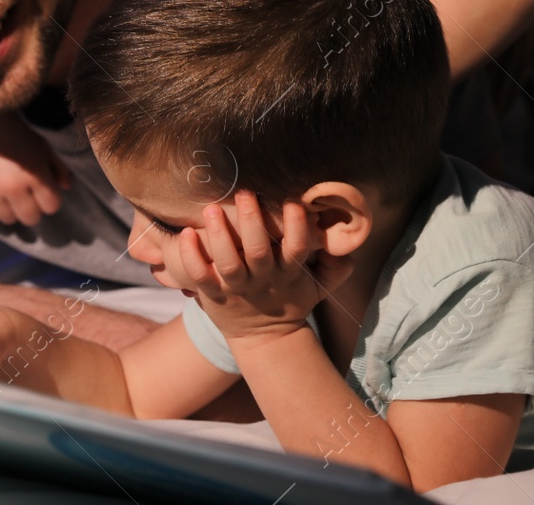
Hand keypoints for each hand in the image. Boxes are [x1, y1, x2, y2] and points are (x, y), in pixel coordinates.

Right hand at [0, 114, 71, 226]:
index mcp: (35, 175)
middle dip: (32, 207)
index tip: (43, 188)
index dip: (49, 197)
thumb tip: (65, 188)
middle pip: (31, 218)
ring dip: (11, 208)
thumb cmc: (15, 132)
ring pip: (9, 219)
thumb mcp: (42, 145)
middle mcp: (12, 187)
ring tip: (7, 192)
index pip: (51, 206)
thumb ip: (58, 167)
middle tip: (25, 192)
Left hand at [174, 193, 352, 343]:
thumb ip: (335, 269)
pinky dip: (191, 257)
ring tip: (212, 208)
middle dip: (252, 222)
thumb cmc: (290, 301)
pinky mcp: (213, 295)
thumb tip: (347, 250)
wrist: (264, 339)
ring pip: (228, 263)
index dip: (296, 228)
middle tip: (245, 193)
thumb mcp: (317, 289)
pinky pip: (201, 276)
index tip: (293, 203)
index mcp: (287, 274)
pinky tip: (185, 234)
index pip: (295, 249)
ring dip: (220, 235)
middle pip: (257, 252)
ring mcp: (236, 288)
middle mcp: (262, 279)